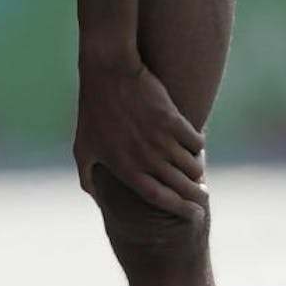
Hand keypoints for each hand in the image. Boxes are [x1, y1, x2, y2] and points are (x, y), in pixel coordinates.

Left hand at [73, 54, 206, 221]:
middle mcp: (145, 157)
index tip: (194, 214)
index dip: (180, 209)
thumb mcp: (82, 147)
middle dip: (196, 195)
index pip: (160, 198)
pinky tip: (194, 145)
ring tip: (197, 172)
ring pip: (192, 166)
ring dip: (197, 172)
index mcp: (125, 168)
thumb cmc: (93, 110)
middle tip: (202, 195)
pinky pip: (196, 142)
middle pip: (182, 186)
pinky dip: (198, 147)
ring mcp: (160, 138)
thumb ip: (87, 177)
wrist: (108, 71)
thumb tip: (96, 199)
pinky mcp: (172, 119)